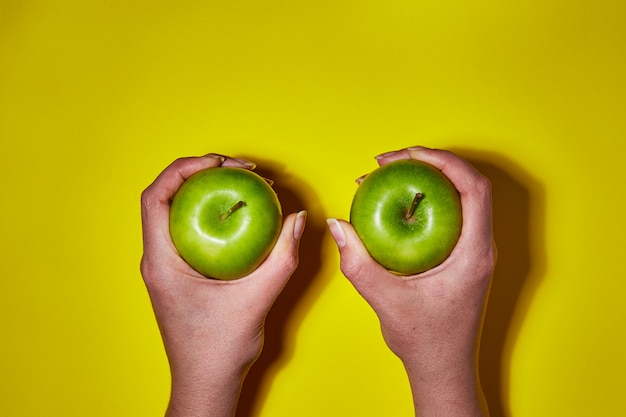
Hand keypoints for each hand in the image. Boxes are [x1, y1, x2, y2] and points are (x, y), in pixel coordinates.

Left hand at [140, 154, 306, 416]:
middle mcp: (157, 259)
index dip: (183, 169)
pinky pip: (191, 230)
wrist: (206, 381)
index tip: (219, 162)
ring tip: (241, 182)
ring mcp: (167, 265)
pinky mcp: (181, 272)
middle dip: (200, 172)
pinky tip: (240, 214)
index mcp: (161, 262)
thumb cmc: (219, 349)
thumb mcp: (256, 300)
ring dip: (206, 191)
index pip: (156, 198)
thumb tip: (297, 220)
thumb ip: (282, 259)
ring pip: (178, 211)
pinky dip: (212, 213)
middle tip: (239, 167)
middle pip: (167, 197)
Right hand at [327, 146, 495, 416]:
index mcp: (474, 252)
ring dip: (428, 178)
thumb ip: (358, 263)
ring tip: (390, 175)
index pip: (473, 188)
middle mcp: (481, 246)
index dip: (442, 160)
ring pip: (460, 196)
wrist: (442, 365)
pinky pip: (450, 213)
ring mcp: (474, 250)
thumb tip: (336, 224)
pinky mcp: (462, 255)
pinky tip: (396, 202)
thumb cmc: (424, 339)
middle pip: (467, 184)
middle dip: (429, 162)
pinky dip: (425, 199)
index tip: (405, 155)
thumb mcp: (385, 300)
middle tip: (388, 162)